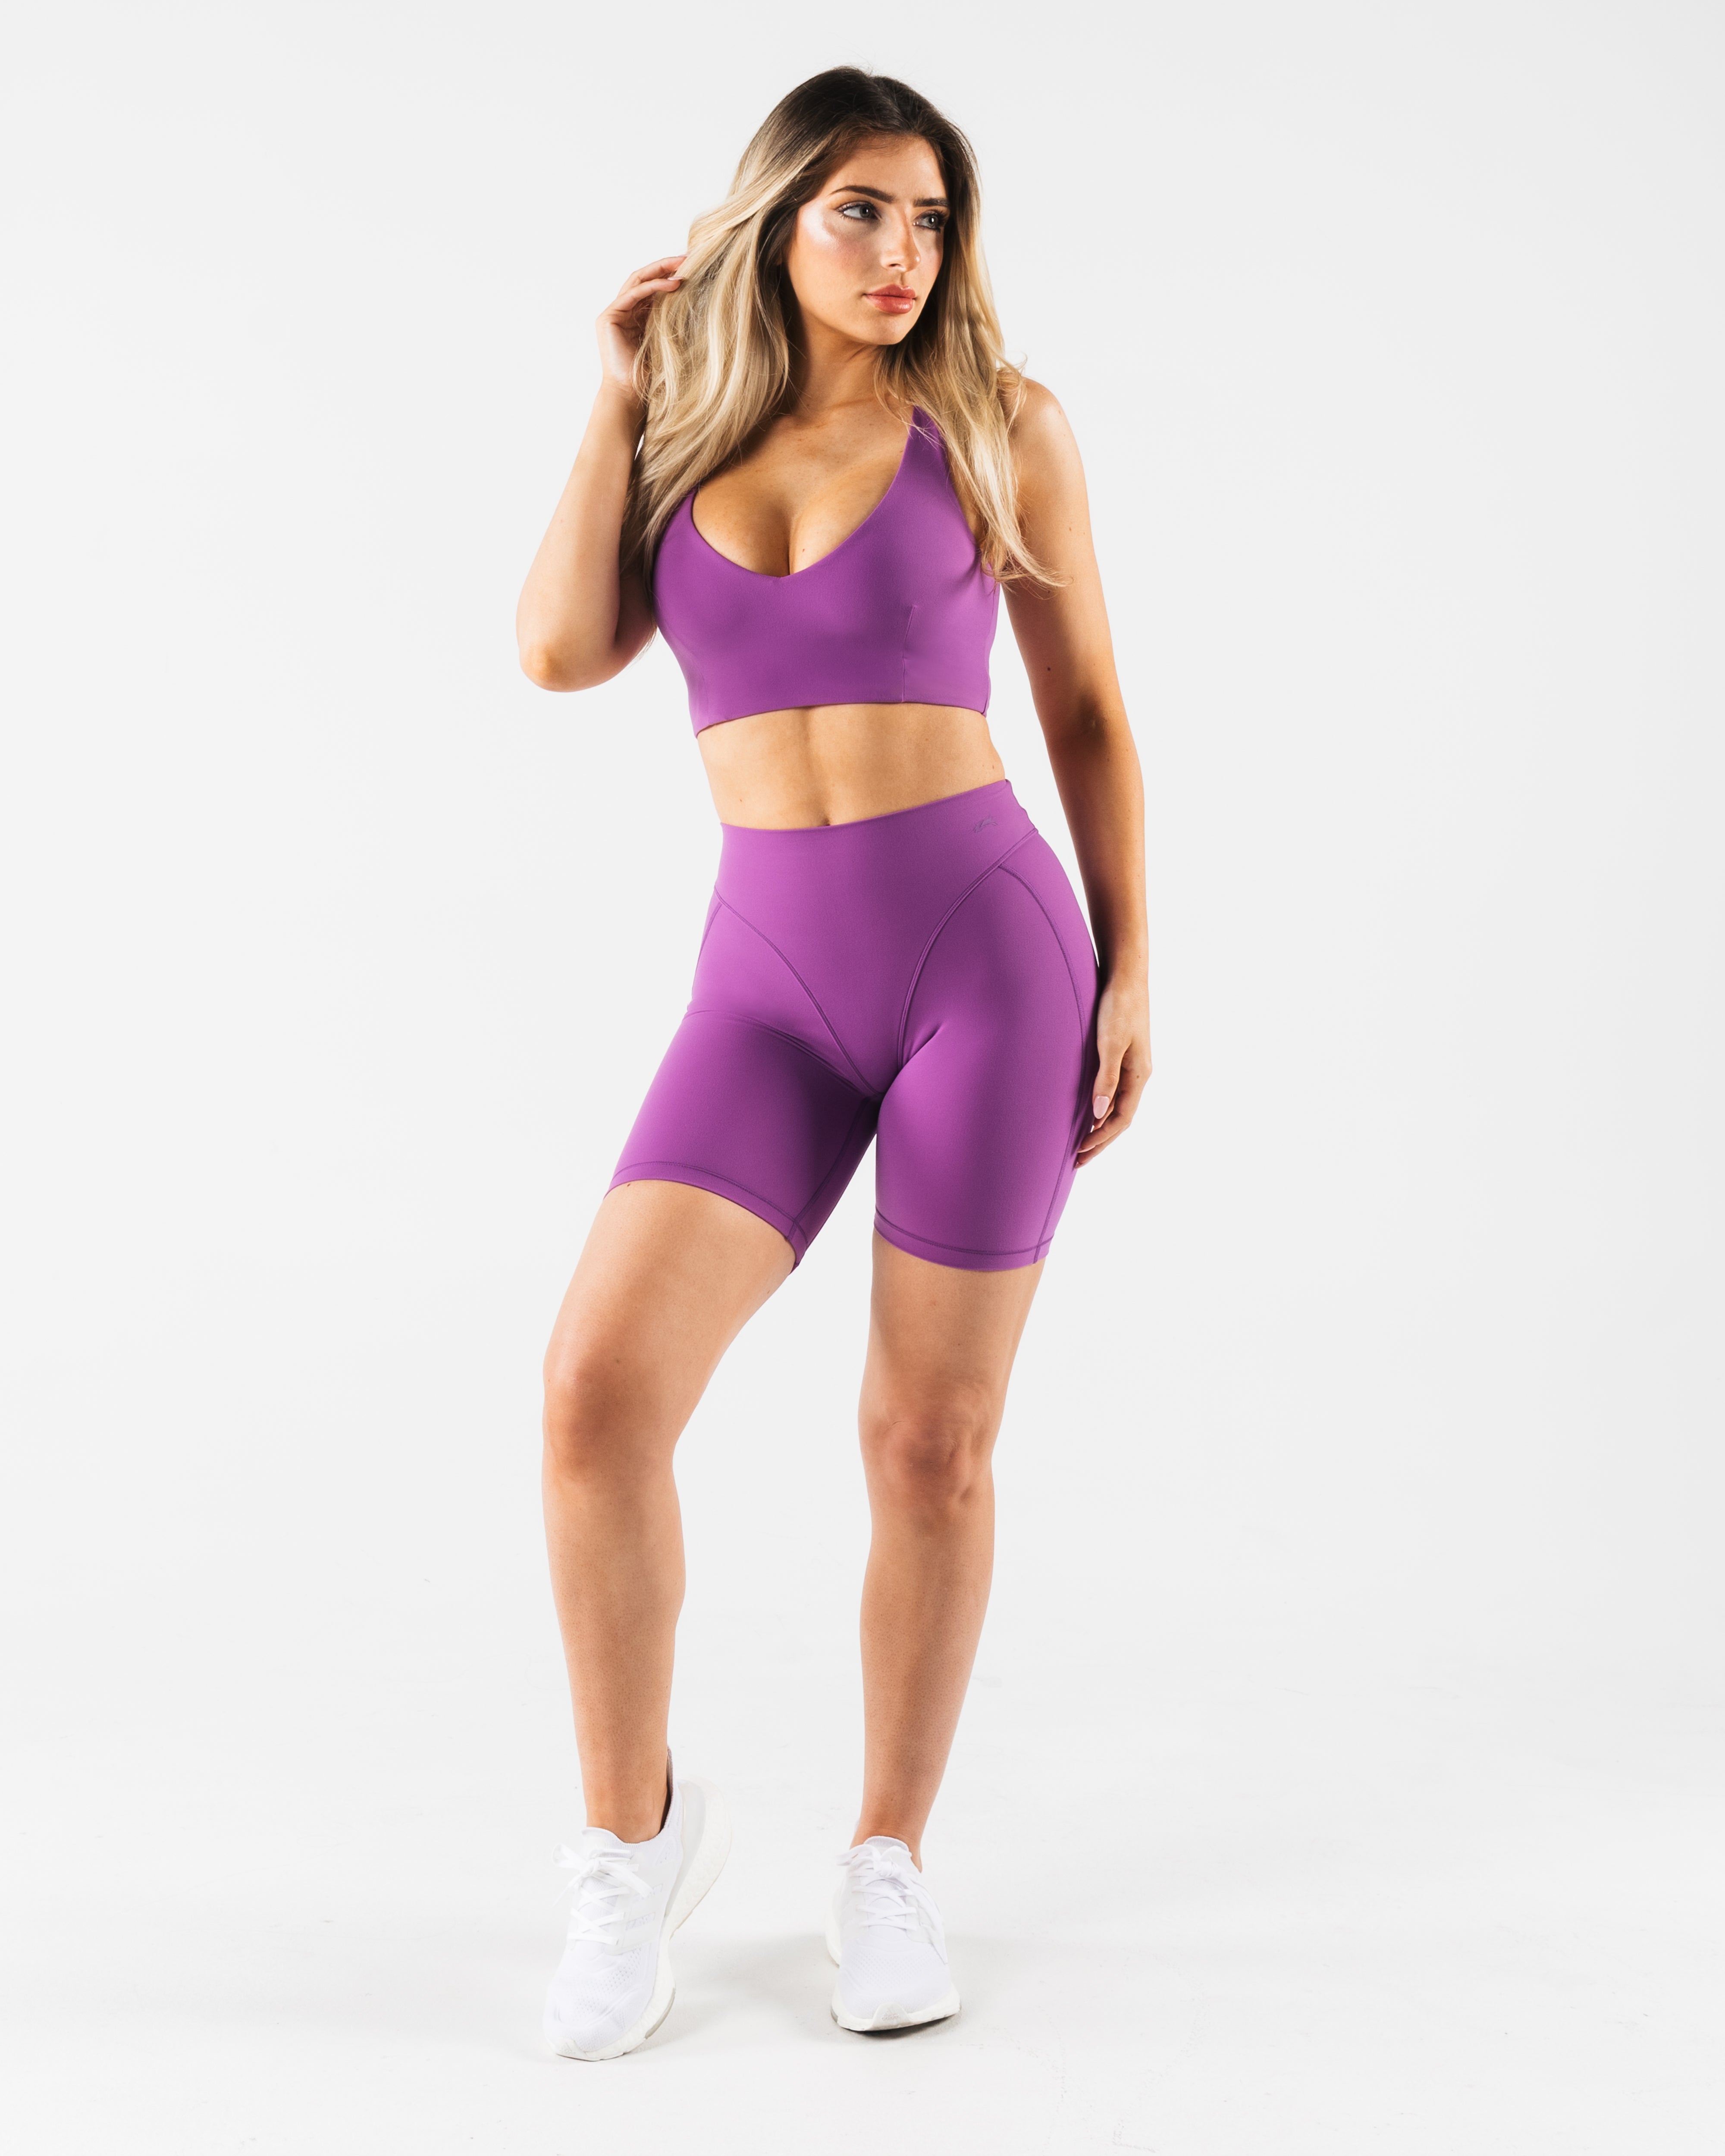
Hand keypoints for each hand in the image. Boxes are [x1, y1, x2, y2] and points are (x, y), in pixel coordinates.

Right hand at [597, 256, 686, 398]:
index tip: (692, 267)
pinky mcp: (609, 317)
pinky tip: (673, 285)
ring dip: (660, 271)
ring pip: (637, 281)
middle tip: (688, 258)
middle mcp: (622, 312)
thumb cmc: (649, 376)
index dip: (669, 274)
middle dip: (665, 266)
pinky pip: (633, 294)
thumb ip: (670, 320)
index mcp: (635, 317)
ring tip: (682, 266)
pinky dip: (653, 287)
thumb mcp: (665, 340)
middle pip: (643, 278)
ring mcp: (613, 313)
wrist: (630, 395)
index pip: (651, 287)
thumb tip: (695, 300)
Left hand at [1076, 973, 1149, 1165]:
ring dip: (1101, 1127)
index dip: (1101, 1139)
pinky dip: (1101, 1108)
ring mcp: (1132, 1065)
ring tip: (1081, 1144)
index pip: (1121, 1119)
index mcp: (1139, 1075)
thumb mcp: (1111, 1043)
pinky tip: (1088, 1112)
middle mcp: (1138, 1074)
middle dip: (1100, 1141)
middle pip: (1120, 1118)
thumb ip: (1106, 1079)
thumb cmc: (1118, 1006)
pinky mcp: (1122, 1055)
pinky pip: (1114, 1092)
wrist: (1126, 976)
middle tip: (1077, 1161)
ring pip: (1117, 1106)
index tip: (1079, 1153)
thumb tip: (1100, 1115)